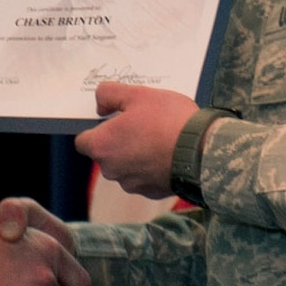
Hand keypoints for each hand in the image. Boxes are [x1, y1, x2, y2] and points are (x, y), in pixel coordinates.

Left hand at [73, 83, 199, 198]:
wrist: (202, 152)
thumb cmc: (168, 121)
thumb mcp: (138, 95)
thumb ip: (110, 94)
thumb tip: (100, 103)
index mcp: (102, 146)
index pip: (83, 141)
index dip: (97, 128)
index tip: (113, 119)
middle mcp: (111, 170)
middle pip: (106, 153)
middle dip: (119, 140)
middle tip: (141, 123)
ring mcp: (132, 184)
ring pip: (126, 166)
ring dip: (136, 154)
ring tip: (159, 137)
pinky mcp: (151, 192)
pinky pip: (144, 176)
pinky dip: (151, 166)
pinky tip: (168, 152)